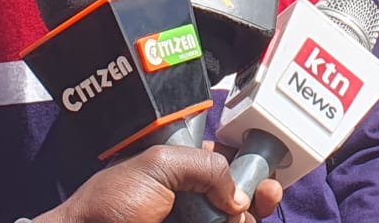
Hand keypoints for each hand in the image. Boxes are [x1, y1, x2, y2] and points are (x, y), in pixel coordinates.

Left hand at [43, 146, 282, 222]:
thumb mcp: (159, 164)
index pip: (225, 161)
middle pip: (238, 196)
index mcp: (182, 167)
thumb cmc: (111, 202)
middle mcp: (191, 197)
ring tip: (240, 218)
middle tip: (267, 196)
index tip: (265, 173)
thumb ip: (205, 166)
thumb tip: (238, 196)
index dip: (248, 165)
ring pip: (234, 220)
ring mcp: (191, 221)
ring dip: (247, 217)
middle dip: (257, 195)